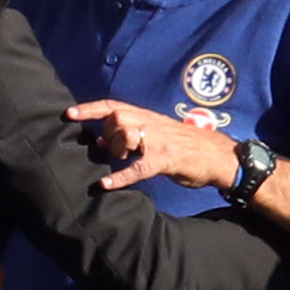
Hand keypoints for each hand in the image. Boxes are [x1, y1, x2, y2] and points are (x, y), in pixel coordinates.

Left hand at [70, 100, 239, 191]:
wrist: (219, 156)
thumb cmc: (185, 148)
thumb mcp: (156, 136)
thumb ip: (129, 137)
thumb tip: (98, 141)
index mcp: (148, 117)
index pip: (114, 105)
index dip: (90, 108)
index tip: (69, 113)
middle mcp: (152, 124)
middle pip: (117, 117)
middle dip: (107, 133)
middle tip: (113, 150)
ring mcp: (159, 141)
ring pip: (126, 134)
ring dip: (116, 148)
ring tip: (119, 159)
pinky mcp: (166, 160)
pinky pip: (139, 167)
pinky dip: (121, 176)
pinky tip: (106, 184)